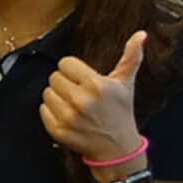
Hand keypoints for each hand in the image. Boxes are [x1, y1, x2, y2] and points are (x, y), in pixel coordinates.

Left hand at [41, 30, 144, 164]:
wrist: (117, 147)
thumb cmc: (120, 111)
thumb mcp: (125, 83)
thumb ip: (131, 57)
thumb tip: (140, 35)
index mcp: (96, 86)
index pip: (65, 63)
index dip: (72, 70)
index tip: (81, 78)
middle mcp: (80, 101)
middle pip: (53, 77)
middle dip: (65, 83)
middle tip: (78, 92)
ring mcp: (68, 117)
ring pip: (46, 92)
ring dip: (57, 97)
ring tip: (73, 104)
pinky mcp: (57, 130)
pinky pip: (42, 109)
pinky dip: (51, 111)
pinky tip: (67, 115)